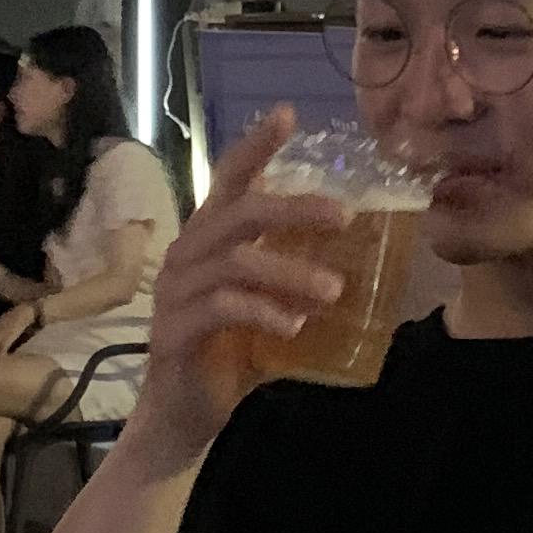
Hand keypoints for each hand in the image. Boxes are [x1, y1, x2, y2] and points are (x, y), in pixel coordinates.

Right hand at [113, 108, 352, 482]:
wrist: (183, 417)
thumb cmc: (230, 355)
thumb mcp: (267, 306)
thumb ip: (294, 278)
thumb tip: (357, 260)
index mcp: (209, 240)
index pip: (229, 180)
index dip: (255, 146)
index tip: (287, 115)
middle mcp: (187, 255)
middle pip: (238, 212)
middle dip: (293, 207)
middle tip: (344, 216)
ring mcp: (176, 292)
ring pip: (235, 262)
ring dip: (290, 273)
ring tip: (334, 290)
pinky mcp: (175, 331)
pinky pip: (222, 309)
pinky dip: (263, 313)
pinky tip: (294, 328)